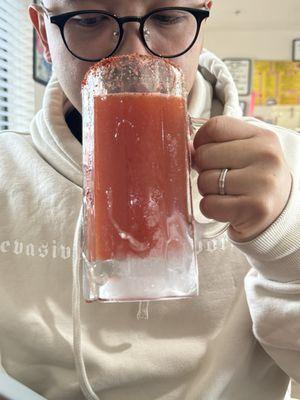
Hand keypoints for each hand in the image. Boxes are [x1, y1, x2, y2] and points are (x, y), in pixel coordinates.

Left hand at [192, 116, 291, 241]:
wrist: (279, 212)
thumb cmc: (256, 179)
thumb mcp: (247, 153)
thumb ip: (219, 144)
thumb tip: (186, 148)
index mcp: (262, 137)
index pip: (215, 127)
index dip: (200, 140)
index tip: (206, 151)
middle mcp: (265, 156)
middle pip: (205, 155)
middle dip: (204, 169)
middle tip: (219, 177)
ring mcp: (262, 183)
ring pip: (205, 181)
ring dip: (207, 191)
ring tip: (226, 193)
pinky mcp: (254, 208)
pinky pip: (209, 205)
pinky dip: (210, 208)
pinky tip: (226, 207)